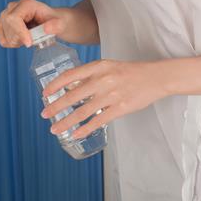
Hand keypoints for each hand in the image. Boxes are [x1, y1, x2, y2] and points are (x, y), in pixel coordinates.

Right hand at [0, 0, 69, 47]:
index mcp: (26, 4)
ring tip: (30, 38)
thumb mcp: (61, 23)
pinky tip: (23, 39)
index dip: (19, 32)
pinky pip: (3, 40)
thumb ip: (56, 26)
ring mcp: (5, 15)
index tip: (29, 43)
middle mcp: (13, 7)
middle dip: (21, 39)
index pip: (13, 18)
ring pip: (5, 36)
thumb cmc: (57, 21)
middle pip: (8, 28)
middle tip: (34, 40)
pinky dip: (13, 44)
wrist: (54, 22)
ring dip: (18, 42)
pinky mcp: (3, 24)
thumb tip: (46, 29)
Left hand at [39, 59, 164, 138]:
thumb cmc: (131, 72)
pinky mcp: (120, 108)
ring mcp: (111, 95)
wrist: (155, 77)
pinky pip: (98, 121)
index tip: (44, 94)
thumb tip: (71, 88)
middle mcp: (102, 80)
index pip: (69, 76)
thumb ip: (91, 75)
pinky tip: (76, 134)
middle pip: (72, 96)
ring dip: (66, 122)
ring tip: (55, 129)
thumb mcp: (109, 66)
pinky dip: (85, 129)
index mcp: (98, 67)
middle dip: (55, 107)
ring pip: (82, 112)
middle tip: (45, 115)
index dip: (54, 86)